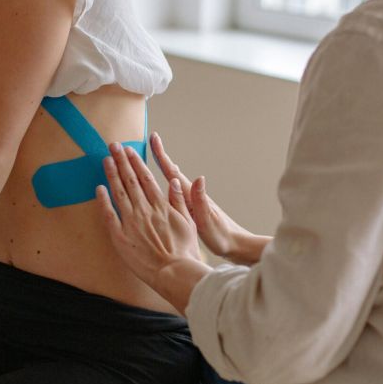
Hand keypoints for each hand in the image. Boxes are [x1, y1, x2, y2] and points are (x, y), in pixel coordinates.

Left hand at [97, 142, 204, 302]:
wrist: (174, 272)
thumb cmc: (184, 251)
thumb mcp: (188, 222)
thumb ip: (180, 200)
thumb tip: (174, 182)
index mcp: (161, 206)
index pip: (146, 178)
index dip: (136, 162)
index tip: (130, 150)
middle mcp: (145, 210)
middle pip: (131, 180)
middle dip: (121, 161)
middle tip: (113, 146)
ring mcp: (131, 222)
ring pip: (119, 192)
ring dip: (112, 174)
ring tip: (106, 159)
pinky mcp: (120, 236)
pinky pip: (109, 215)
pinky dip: (103, 200)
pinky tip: (99, 188)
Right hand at [149, 133, 254, 263]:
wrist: (235, 245)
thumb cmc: (222, 236)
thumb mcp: (208, 220)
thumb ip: (201, 200)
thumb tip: (199, 178)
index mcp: (190, 196)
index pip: (172, 171)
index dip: (161, 155)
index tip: (153, 138)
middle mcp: (190, 195)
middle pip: (170, 171)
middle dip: (157, 157)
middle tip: (147, 142)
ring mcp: (191, 201)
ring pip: (171, 180)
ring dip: (159, 168)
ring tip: (148, 159)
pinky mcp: (191, 210)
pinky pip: (173, 192)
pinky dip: (165, 183)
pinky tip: (164, 185)